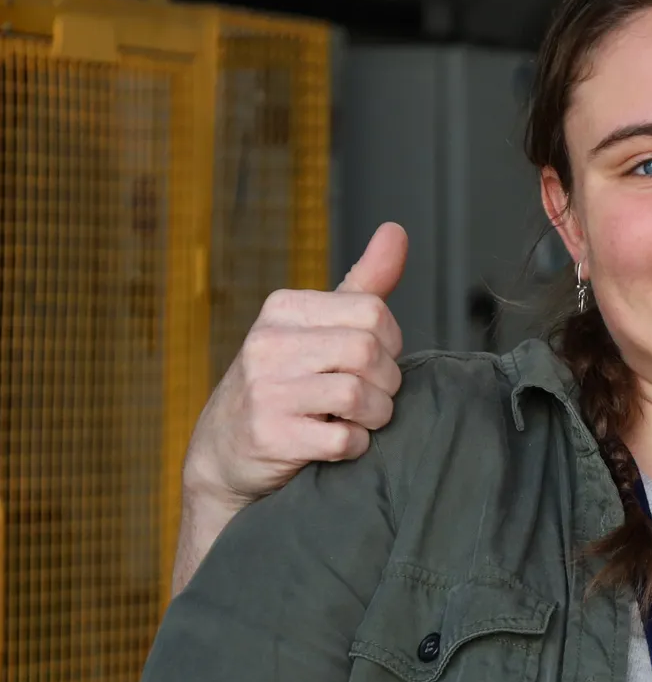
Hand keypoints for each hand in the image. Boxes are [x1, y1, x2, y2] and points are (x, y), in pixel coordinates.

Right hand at [181, 223, 407, 507]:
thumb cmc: (286, 383)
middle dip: (387, 382)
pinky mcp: (270, 436)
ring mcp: (265, 390)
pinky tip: (338, 443)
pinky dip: (356, 446)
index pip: (373, 311)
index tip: (372, 362)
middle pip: (369, 352)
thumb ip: (364, 284)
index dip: (391, 342)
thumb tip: (397, 230)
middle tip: (371, 396)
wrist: (224, 452)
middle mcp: (268, 343)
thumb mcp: (317, 327)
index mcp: (283, 309)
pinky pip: (344, 439)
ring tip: (356, 419)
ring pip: (359, 395)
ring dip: (375, 416)